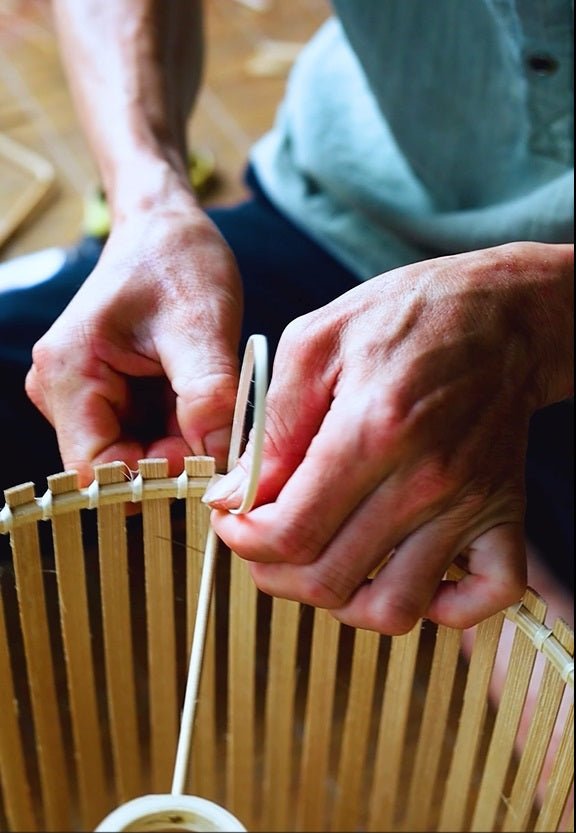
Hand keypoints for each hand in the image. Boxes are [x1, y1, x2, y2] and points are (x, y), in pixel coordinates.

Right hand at [26, 195, 242, 484]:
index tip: (209, 466)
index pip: (98, 469)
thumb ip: (207, 394)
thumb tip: (218, 462)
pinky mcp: (110, 395)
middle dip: (175, 461)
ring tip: (214, 402)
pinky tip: (204, 399)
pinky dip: (181, 430)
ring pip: (138, 453)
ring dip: (181, 444)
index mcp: (68, 372)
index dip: (154, 480)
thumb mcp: (200, 323)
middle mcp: (64, 391)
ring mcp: (85, 395)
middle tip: (224, 434)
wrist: (167, 228)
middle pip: (119, 465)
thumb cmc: (176, 259)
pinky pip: (147, 435)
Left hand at [208, 242, 572, 632]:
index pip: (290, 532)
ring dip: (341, 602)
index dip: (243, 539)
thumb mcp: (315, 343)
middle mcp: (425, 479)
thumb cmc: (406, 315)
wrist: (501, 314)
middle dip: (273, 572)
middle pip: (330, 579)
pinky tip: (404, 574)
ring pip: (395, 608)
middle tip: (261, 540)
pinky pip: (485, 597)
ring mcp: (468, 503)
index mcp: (370, 429)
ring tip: (320, 561)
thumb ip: (271, 425)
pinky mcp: (503, 513)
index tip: (232, 518)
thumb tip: (235, 495)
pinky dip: (442, 608)